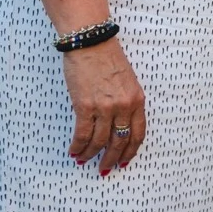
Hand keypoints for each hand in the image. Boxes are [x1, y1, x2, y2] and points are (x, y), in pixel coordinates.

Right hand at [62, 37, 144, 173]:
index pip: (138, 133)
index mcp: (137, 99)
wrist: (91, 42)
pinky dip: (78, 146)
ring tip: (84, 160)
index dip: (131, 151)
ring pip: (100, 141)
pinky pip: (83, 133)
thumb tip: (118, 123)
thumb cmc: (108, 58)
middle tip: (105, 169)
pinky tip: (74, 151)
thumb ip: (127, 101)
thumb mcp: (127, 80)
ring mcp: (105, 107)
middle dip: (112, 159)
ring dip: (91, 154)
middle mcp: (124, 106)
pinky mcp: (85, 106)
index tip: (124, 161)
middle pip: (120, 141)